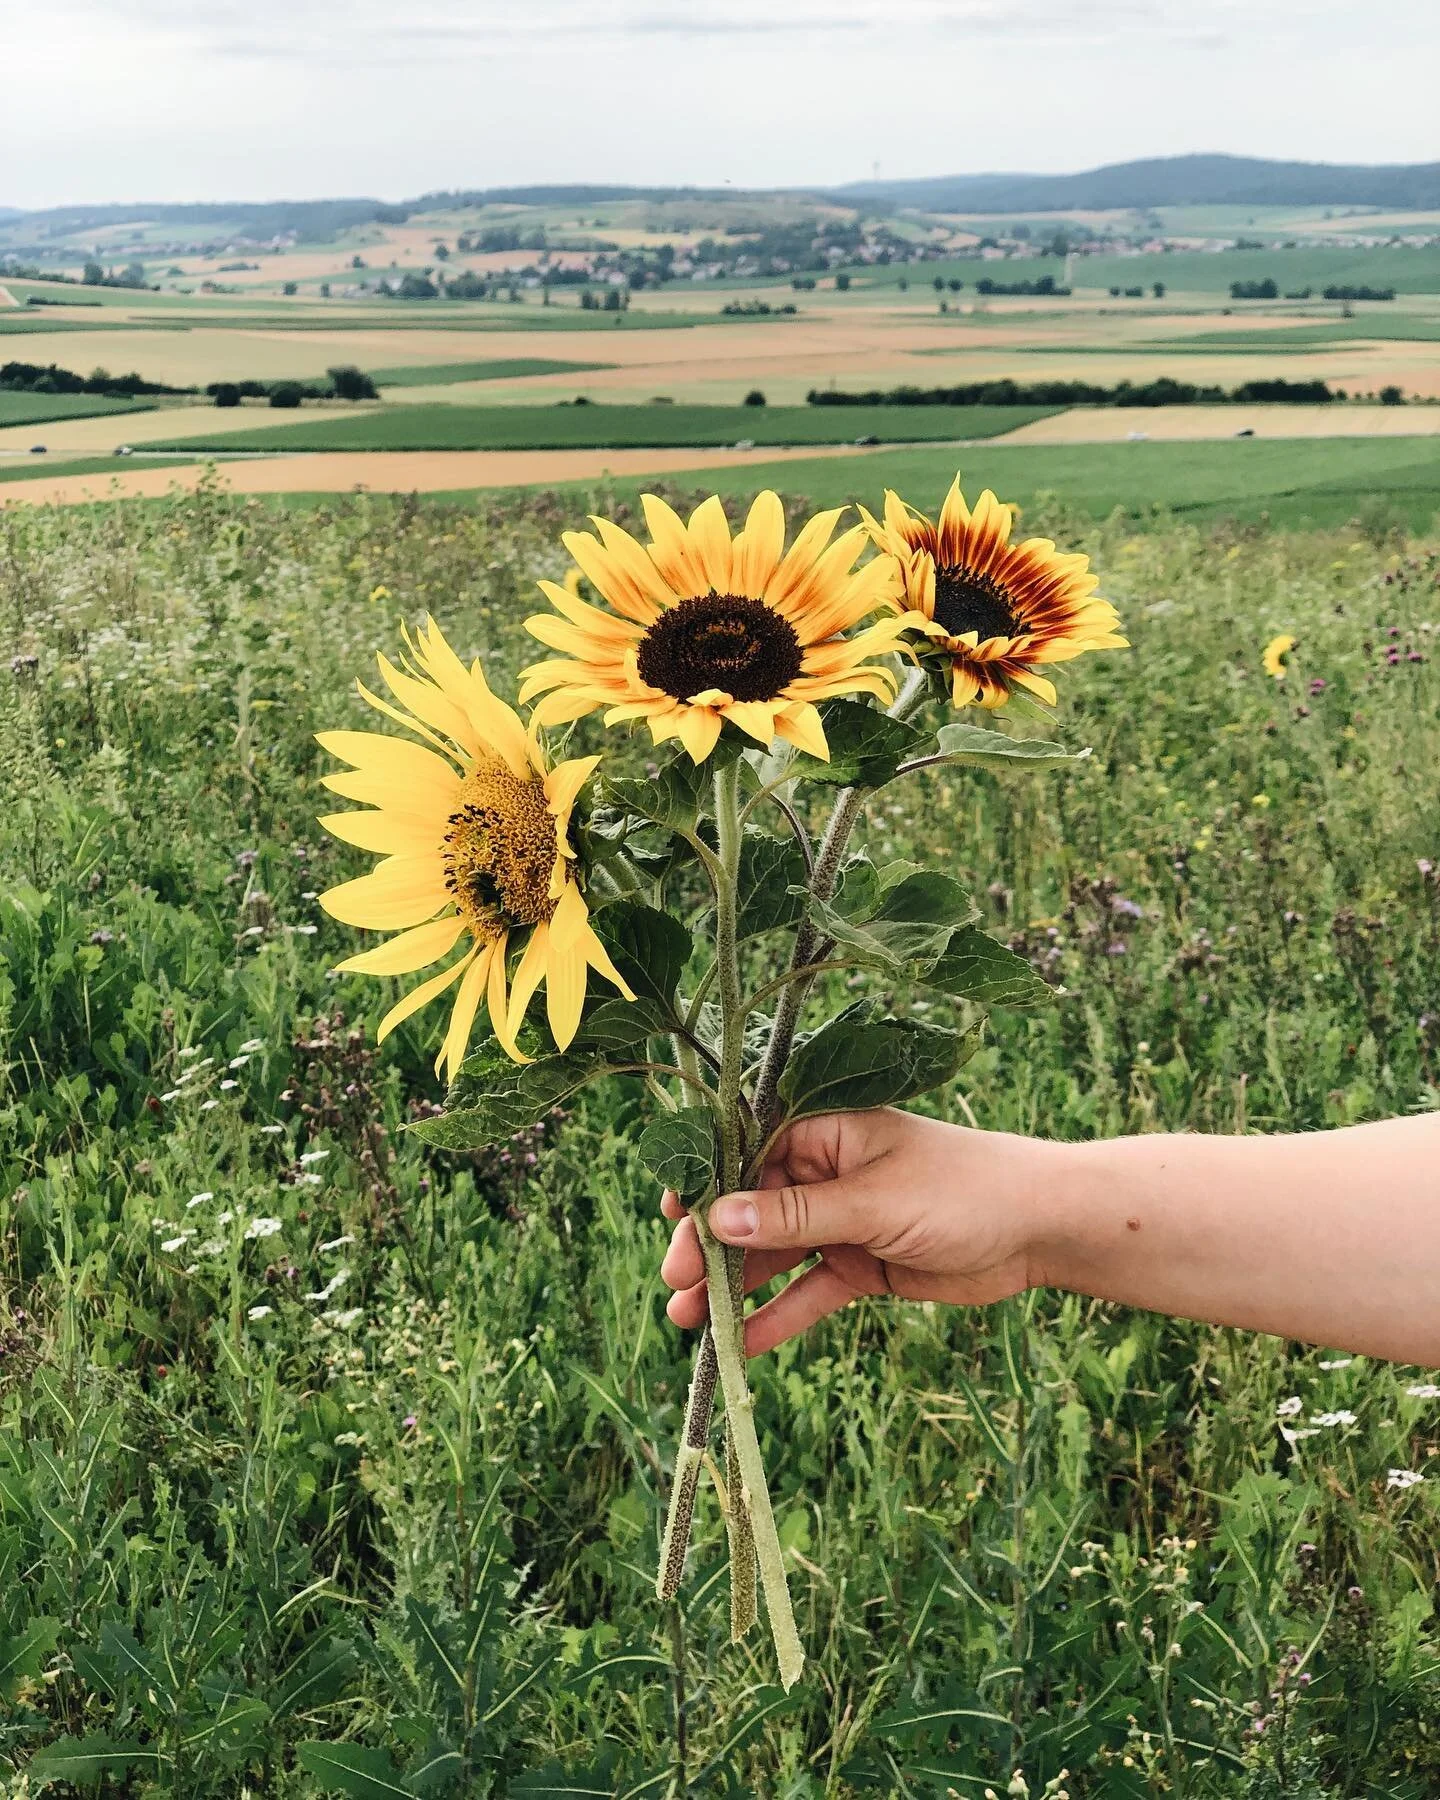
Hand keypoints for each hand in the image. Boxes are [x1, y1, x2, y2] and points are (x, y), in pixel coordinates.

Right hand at [660, 1108, 1054, 1354]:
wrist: (1040, 1229)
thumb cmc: (961, 1189)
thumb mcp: (873, 1200)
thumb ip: (796, 1215)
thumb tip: (717, 1217)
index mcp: (826, 1130)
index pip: (746, 1150)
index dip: (706, 1182)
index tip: (670, 1214)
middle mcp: (826, 1172)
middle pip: (750, 1208)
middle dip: (711, 1245)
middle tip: (676, 1283)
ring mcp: (842, 1221)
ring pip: (773, 1255)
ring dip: (733, 1286)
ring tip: (689, 1323)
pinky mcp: (861, 1266)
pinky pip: (809, 1291)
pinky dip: (778, 1316)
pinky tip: (742, 1345)